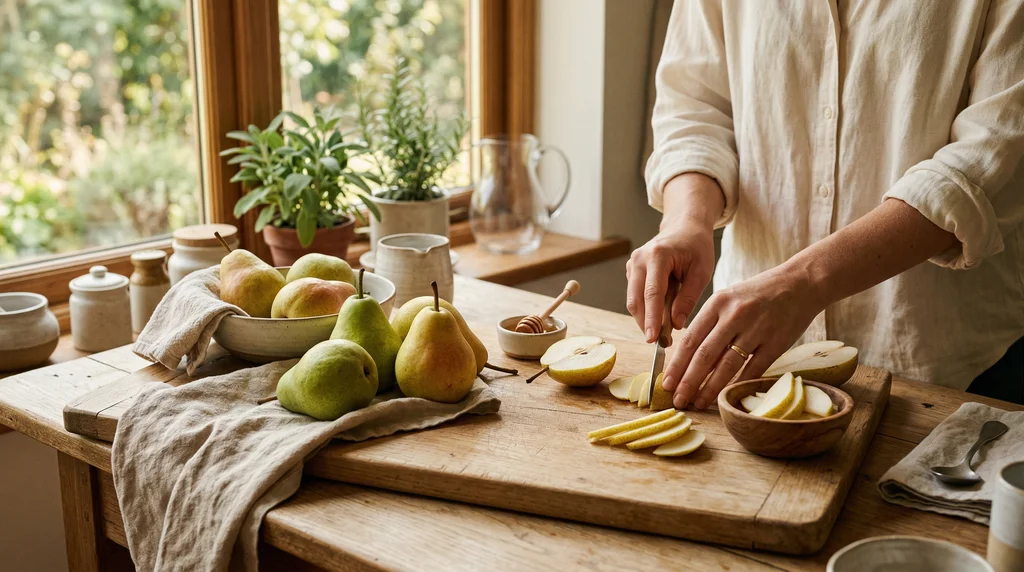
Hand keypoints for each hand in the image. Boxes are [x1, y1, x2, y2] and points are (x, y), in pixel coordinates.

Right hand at [626, 223, 714, 340]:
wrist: (685, 227)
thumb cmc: (696, 247)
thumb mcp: (701, 272)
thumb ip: (688, 298)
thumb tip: (676, 324)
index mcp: (658, 255)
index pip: (652, 293)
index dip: (651, 318)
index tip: (652, 339)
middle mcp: (639, 259)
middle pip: (636, 299)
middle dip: (645, 323)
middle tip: (660, 343)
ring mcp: (633, 264)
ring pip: (632, 300)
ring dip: (644, 318)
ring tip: (662, 333)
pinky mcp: (632, 271)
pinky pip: (635, 296)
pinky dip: (645, 309)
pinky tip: (659, 316)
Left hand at [661, 265, 825, 409]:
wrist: (801, 282)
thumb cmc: (759, 293)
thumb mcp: (728, 298)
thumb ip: (709, 322)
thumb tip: (687, 355)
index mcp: (718, 303)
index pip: (690, 339)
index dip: (677, 364)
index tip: (666, 382)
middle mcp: (734, 316)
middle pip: (704, 355)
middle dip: (688, 381)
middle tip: (677, 400)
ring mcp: (756, 330)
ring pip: (727, 366)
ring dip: (709, 388)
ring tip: (698, 402)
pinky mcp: (776, 343)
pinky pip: (753, 369)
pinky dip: (738, 384)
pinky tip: (726, 397)